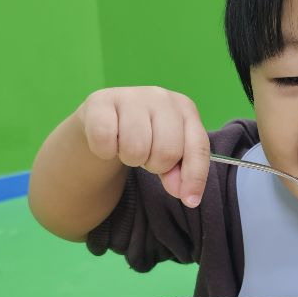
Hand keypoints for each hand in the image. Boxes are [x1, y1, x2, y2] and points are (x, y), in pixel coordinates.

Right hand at [77, 86, 209, 206]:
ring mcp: (130, 95)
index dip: (195, 177)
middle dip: (155, 165)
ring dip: (130, 158)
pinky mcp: (100, 100)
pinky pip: (105, 140)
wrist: (105, 119)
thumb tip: (184, 194)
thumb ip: (181, 173)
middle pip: (167, 151)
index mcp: (185, 108)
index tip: (190, 201)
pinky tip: (108, 142)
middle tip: (146, 156)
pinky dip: (104, 150)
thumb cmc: (145, 135)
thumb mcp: (169, 153)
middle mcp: (161, 96)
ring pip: (135, 148)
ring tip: (127, 147)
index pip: (198, 147)